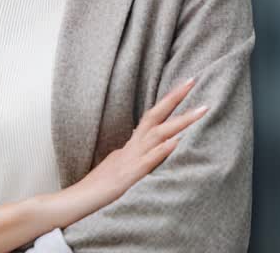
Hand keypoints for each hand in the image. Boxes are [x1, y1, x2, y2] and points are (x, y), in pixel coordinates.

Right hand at [68, 77, 206, 212]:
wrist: (78, 200)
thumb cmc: (100, 188)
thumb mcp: (120, 167)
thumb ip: (134, 158)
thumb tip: (150, 153)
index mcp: (131, 146)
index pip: (151, 117)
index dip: (167, 101)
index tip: (185, 86)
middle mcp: (132, 147)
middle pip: (154, 116)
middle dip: (174, 98)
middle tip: (192, 80)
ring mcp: (132, 160)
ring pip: (158, 134)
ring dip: (180, 121)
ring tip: (202, 110)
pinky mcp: (131, 176)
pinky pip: (149, 160)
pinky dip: (163, 149)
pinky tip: (178, 141)